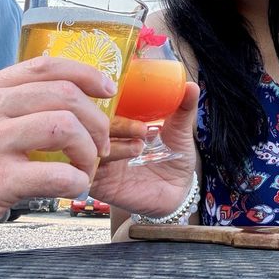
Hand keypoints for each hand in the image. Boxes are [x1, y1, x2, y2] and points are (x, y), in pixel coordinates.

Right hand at [0, 55, 116, 255]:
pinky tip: (71, 190)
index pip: (45, 66)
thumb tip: (59, 101)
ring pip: (64, 127)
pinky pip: (56, 174)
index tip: (107, 89)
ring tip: (85, 168)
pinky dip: (76, 182)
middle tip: (100, 145)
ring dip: (88, 151)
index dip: (86, 74)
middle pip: (63, 95)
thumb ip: (4, 109)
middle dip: (95, 121)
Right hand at [92, 82, 199, 217]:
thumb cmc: (175, 158)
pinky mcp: (97, 182)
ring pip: (89, 144)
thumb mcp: (180, 131)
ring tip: (140, 146)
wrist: (177, 193)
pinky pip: (87, 168)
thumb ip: (183, 108)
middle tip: (143, 128)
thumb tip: (191, 85)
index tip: (131, 96)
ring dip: (115, 143)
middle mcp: (105, 137)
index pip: (104, 103)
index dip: (111, 96)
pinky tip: (128, 159)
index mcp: (120, 119)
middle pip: (93, 122)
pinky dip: (103, 161)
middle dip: (117, 122)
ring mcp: (99, 158)